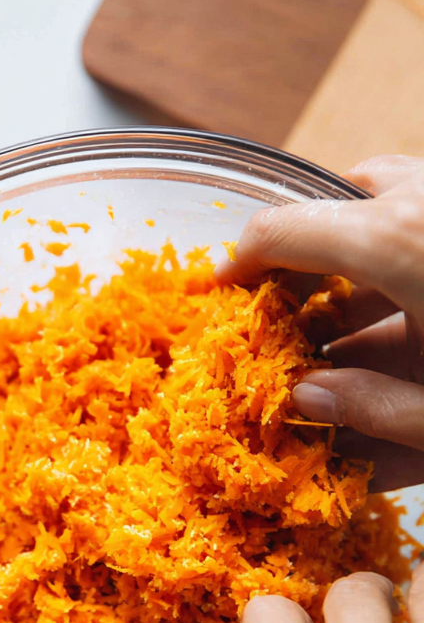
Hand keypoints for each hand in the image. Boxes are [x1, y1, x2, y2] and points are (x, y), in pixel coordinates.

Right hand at [215, 155, 423, 489]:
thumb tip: (308, 399)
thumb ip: (377, 410)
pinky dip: (413, 294)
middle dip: (312, 272)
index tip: (219, 294)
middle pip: (344, 211)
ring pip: (396, 228)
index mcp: (402, 242)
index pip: (282, 232)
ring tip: (343, 360)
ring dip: (367, 294)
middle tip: (289, 328)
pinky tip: (404, 369)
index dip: (238, 264)